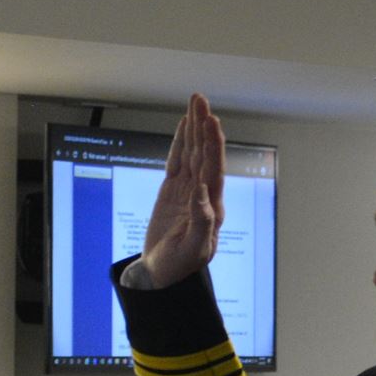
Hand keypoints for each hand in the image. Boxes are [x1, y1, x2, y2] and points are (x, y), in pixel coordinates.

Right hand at [133, 93, 222, 290]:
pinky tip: (184, 126)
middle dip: (202, 126)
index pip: (213, 169)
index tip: (210, 122)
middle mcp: (203, 194)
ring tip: (194, 102)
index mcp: (211, 207)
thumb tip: (202, 191)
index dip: (212, 144)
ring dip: (193, 128)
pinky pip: (178, 161)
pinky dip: (180, 142)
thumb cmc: (179, 267)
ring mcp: (187, 190)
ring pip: (191, 153)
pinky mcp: (173, 191)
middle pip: (204, 153)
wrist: (162, 275)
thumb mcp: (193, 249)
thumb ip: (201, 221)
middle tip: (199, 100)